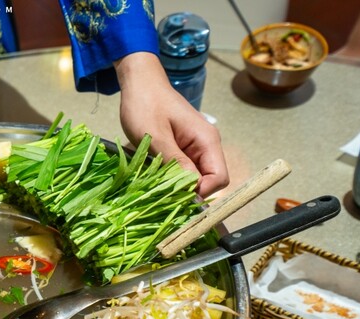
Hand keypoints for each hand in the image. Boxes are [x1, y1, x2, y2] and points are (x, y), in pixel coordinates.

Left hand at [114, 52, 228, 196]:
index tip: (176, 196)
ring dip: (177, 185)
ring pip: (195, 178)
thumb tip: (192, 189)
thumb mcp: (156, 137)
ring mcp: (196, 147)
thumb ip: (175, 162)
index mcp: (207, 140)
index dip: (201, 192)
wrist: (140, 82)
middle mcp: (207, 145)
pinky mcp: (184, 148)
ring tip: (155, 182)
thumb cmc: (145, 105)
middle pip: (209, 181)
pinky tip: (154, 173)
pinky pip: (184, 170)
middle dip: (189, 191)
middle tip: (162, 192)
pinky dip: (171, 176)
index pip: (220, 178)